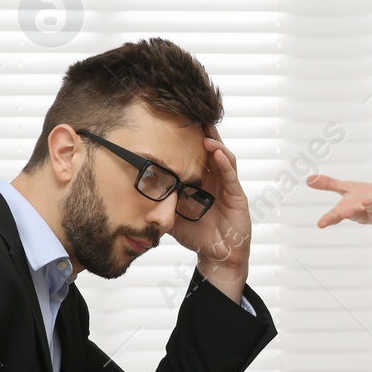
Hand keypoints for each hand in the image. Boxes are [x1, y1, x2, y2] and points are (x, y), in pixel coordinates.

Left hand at [167, 125, 250, 301]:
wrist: (216, 256)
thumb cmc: (197, 234)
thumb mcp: (172, 214)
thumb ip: (160, 201)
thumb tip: (134, 191)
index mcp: (201, 181)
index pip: (195, 154)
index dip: (188, 139)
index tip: (175, 122)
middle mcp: (216, 179)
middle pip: (211, 150)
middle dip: (203, 133)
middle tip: (193, 115)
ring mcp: (228, 186)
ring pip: (223, 158)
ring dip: (214, 144)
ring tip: (204, 132)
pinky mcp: (237, 197)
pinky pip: (231, 176)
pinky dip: (223, 162)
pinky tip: (215, 152)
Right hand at [307, 174, 371, 234]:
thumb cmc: (364, 199)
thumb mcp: (346, 190)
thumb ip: (329, 185)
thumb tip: (308, 179)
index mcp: (350, 209)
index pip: (337, 215)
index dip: (329, 219)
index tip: (320, 224)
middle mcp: (363, 213)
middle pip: (355, 215)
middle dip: (350, 214)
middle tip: (345, 212)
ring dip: (371, 207)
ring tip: (367, 201)